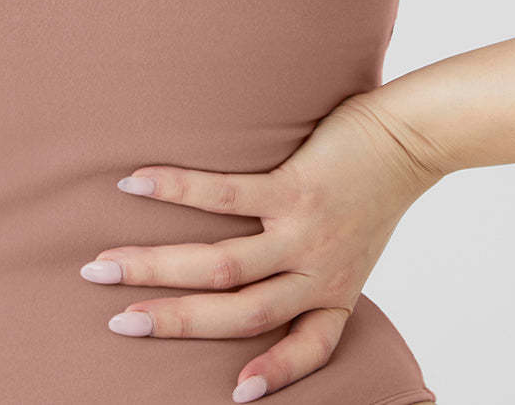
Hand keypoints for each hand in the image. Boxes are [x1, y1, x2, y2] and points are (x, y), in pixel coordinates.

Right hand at [79, 92, 443, 401]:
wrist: (409, 136)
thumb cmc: (375, 188)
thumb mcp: (356, 245)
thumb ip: (316, 264)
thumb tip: (270, 264)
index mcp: (333, 294)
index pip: (306, 349)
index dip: (274, 375)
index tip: (232, 394)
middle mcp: (316, 273)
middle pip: (234, 313)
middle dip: (170, 320)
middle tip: (116, 321)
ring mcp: (302, 233)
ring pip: (221, 265)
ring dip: (155, 267)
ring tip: (105, 264)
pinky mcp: (293, 188)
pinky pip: (224, 195)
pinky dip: (175, 190)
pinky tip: (136, 183)